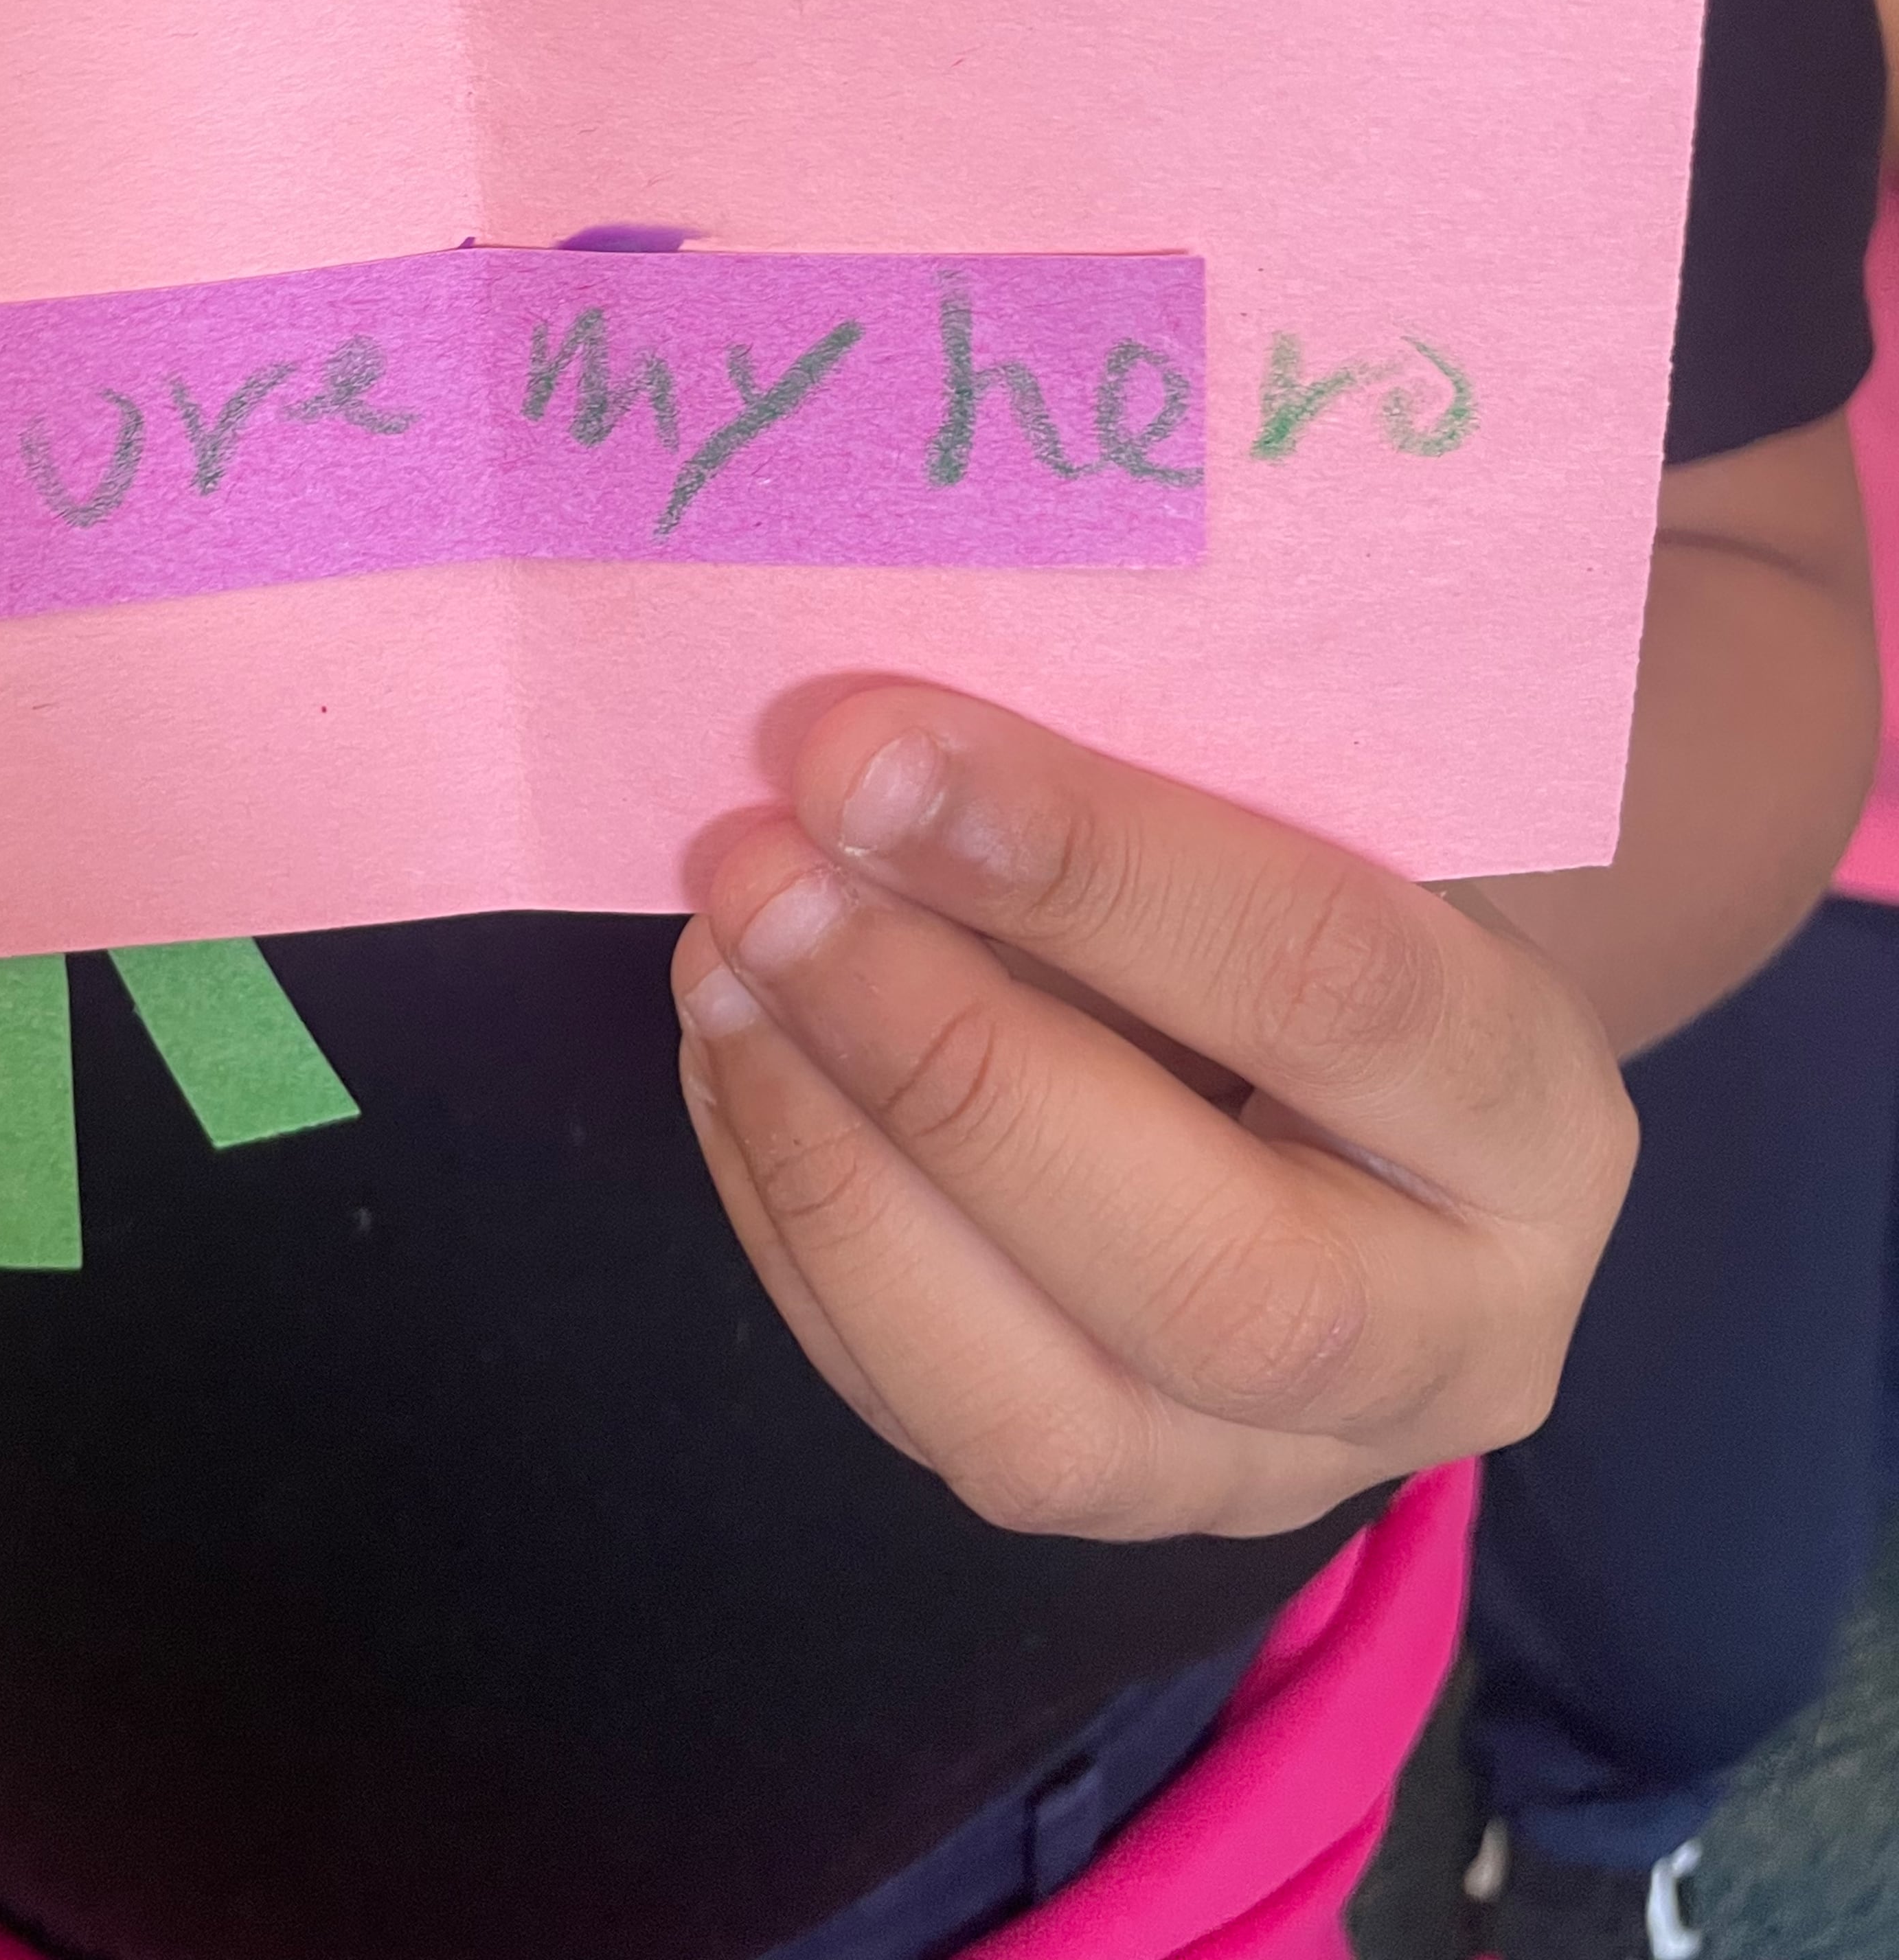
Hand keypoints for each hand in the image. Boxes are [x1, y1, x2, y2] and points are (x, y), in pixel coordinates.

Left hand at [675, 684, 1635, 1540]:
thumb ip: (1136, 778)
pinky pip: (920, 1414)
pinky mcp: (1116, 1504)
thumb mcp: (1295, 805)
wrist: (1343, 1054)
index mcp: (1537, 1120)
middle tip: (764, 874)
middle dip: (946, 1065)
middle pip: (1215, 1278)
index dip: (1090, 868)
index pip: (1334, 990)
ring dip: (836, 1166)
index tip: (870, 754)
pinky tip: (732, 1050)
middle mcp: (1454, 1341)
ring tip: (719, 956)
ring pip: (1043, 1417)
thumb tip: (862, 752)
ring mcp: (1283, 1466)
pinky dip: (794, 1221)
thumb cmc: (1314, 872)